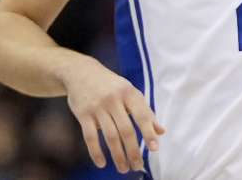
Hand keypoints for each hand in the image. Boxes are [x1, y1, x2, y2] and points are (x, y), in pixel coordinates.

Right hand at [61, 56, 164, 172]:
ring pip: (110, 136)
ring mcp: (98, 107)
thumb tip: (161, 132)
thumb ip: (145, 112)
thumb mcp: (130, 93)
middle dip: (133, 151)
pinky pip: (90, 136)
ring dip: (118, 155)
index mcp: (130, 93)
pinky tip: (102, 163)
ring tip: (124, 168)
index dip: (149, 132)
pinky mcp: (83, 114)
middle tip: (137, 166)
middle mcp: (114, 100)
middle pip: (126, 130)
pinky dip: (96, 151)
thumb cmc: (112, 86)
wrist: (81, 72)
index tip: (154, 149)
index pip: (142, 115)